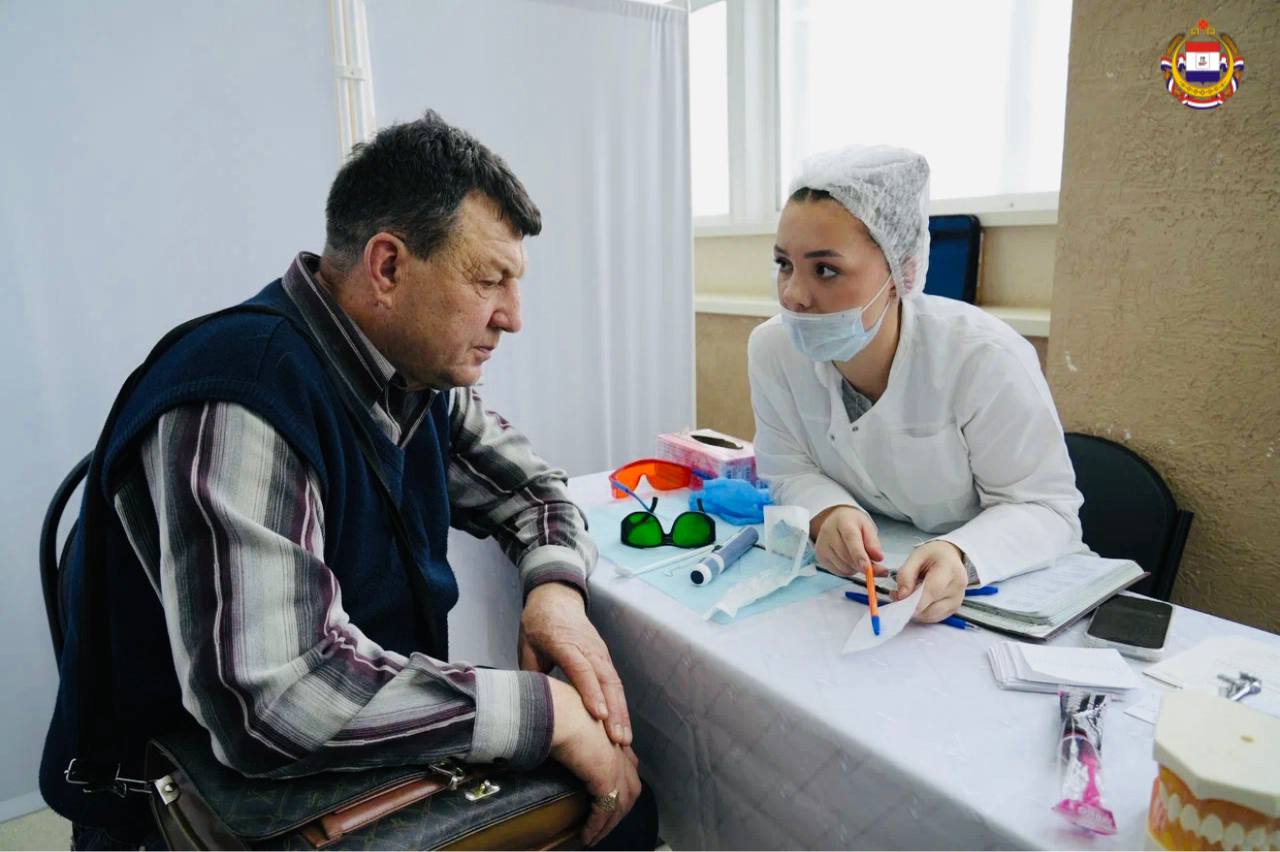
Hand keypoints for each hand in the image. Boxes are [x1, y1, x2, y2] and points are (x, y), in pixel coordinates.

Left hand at [519, 583, 631, 746]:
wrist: (556, 598)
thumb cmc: (538, 624)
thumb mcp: (527, 646)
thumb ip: (532, 676)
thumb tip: (531, 706)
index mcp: (565, 643)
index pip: (582, 669)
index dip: (591, 692)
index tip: (599, 715)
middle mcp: (589, 649)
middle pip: (606, 680)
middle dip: (614, 711)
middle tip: (618, 740)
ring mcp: (600, 653)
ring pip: (615, 684)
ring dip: (621, 712)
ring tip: (624, 740)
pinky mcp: (605, 658)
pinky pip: (615, 683)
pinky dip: (621, 705)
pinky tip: (622, 726)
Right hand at [549, 679, 641, 846]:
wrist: (559, 710)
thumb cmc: (558, 709)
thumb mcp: (570, 720)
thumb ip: (571, 733)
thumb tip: (556, 740)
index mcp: (614, 734)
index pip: (629, 764)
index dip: (623, 783)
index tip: (612, 797)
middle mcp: (621, 751)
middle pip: (632, 788)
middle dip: (621, 809)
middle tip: (606, 824)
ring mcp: (616, 765)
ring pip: (621, 804)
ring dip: (609, 825)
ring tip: (595, 837)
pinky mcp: (606, 779)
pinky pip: (605, 811)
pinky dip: (597, 827)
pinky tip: (587, 837)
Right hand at [811, 505, 889, 579]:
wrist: (835, 520)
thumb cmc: (853, 524)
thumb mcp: (867, 527)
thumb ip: (874, 543)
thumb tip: (878, 558)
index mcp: (843, 521)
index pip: (850, 539)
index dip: (859, 555)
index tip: (868, 568)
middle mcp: (828, 532)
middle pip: (847, 556)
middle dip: (863, 565)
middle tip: (875, 565)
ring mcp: (822, 545)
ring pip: (844, 567)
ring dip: (855, 567)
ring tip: (857, 556)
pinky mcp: (820, 556)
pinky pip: (839, 572)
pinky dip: (848, 570)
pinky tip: (849, 560)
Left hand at [892, 540, 967, 621]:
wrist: (950, 556)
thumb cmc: (933, 554)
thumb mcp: (916, 556)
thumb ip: (906, 574)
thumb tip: (902, 596)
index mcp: (949, 568)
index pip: (932, 590)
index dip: (914, 600)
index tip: (898, 600)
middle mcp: (958, 586)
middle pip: (932, 606)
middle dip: (911, 606)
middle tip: (897, 595)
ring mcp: (958, 599)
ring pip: (932, 615)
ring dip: (915, 611)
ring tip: (906, 597)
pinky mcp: (954, 608)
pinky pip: (935, 617)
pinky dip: (923, 613)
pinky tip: (916, 602)